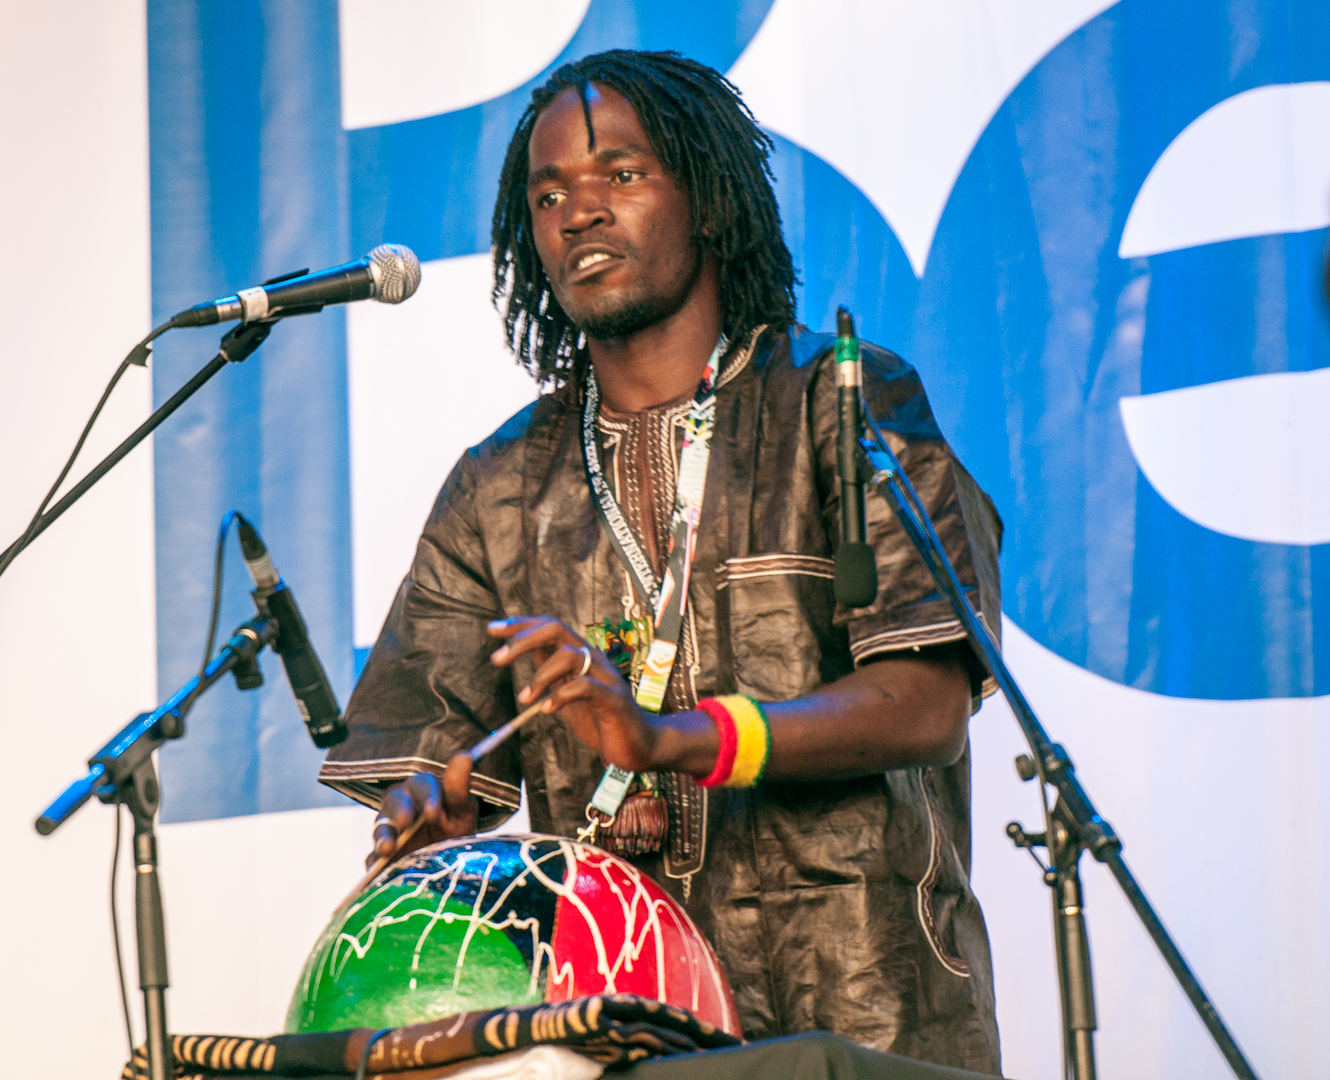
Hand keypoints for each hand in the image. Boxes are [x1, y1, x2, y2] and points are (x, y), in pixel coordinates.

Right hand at [368, 756, 477, 866]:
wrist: (449, 862)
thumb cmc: (455, 828)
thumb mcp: (462, 811)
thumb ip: (459, 787)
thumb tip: (464, 756)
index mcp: (421, 790)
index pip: (422, 785)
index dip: (428, 797)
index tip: (434, 814)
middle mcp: (400, 805)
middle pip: (395, 801)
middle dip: (400, 811)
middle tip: (406, 822)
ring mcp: (388, 830)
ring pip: (381, 827)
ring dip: (383, 836)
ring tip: (387, 849)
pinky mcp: (381, 857)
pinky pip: (372, 858)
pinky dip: (374, 863)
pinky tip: (377, 868)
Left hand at [487, 615, 661, 771]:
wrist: (640, 746)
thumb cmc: (602, 721)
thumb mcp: (567, 696)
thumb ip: (549, 675)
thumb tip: (522, 656)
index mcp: (581, 656)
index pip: (549, 626)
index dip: (520, 624)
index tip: (492, 629)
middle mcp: (594, 659)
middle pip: (557, 629)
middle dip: (523, 639)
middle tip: (497, 658)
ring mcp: (606, 676)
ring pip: (569, 654)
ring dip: (539, 675)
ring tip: (525, 699)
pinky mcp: (614, 699)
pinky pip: (586, 687)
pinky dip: (561, 695)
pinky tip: (546, 710)